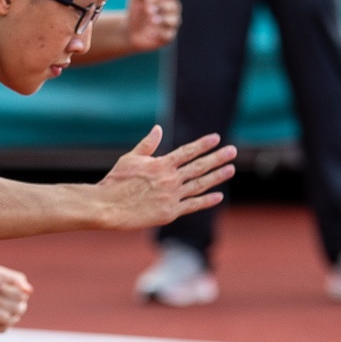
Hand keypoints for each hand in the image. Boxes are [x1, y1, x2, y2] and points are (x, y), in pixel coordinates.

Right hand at [94, 127, 236, 229]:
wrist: (108, 207)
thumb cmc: (115, 182)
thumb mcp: (130, 159)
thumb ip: (147, 145)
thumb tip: (158, 129)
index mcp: (161, 164)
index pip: (187, 152)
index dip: (203, 145)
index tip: (216, 138)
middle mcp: (170, 179)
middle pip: (199, 167)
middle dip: (218, 158)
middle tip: (233, 151)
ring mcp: (172, 197)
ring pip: (200, 185)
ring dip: (217, 176)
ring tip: (231, 169)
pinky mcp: (170, 213)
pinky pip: (192, 205)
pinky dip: (206, 201)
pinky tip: (218, 196)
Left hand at [122, 0, 180, 52]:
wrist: (129, 31)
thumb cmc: (136, 12)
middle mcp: (171, 10)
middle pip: (174, 6)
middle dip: (162, 6)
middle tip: (148, 9)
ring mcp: (170, 24)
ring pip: (174, 20)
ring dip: (163, 19)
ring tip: (151, 19)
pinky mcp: (167, 37)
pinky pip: (168, 35)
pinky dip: (160, 33)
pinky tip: (150, 32)